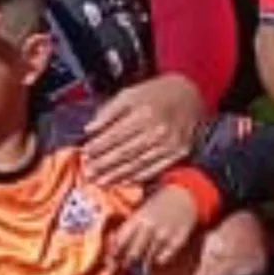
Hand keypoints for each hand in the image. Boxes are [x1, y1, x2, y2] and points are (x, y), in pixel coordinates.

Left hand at [83, 75, 204, 186]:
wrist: (188, 94)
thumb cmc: (155, 94)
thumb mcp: (129, 94)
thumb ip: (108, 111)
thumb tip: (89, 129)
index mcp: (144, 112)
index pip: (115, 135)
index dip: (98, 147)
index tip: (85, 154)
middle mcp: (158, 129)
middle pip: (125, 152)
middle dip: (104, 165)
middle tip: (89, 173)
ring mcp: (170, 143)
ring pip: (138, 163)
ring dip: (117, 175)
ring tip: (101, 181)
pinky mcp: (179, 152)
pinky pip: (155, 168)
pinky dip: (138, 177)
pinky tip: (124, 180)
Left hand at [107, 183, 200, 273]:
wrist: (184, 195)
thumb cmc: (158, 204)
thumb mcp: (140, 211)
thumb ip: (128, 227)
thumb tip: (113, 246)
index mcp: (138, 218)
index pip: (120, 242)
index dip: (114, 253)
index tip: (113, 258)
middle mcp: (150, 228)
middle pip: (132, 255)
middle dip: (127, 262)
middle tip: (127, 263)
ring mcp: (164, 235)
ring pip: (147, 260)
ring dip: (142, 262)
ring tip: (142, 258)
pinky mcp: (177, 241)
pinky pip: (162, 260)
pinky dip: (158, 260)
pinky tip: (157, 253)